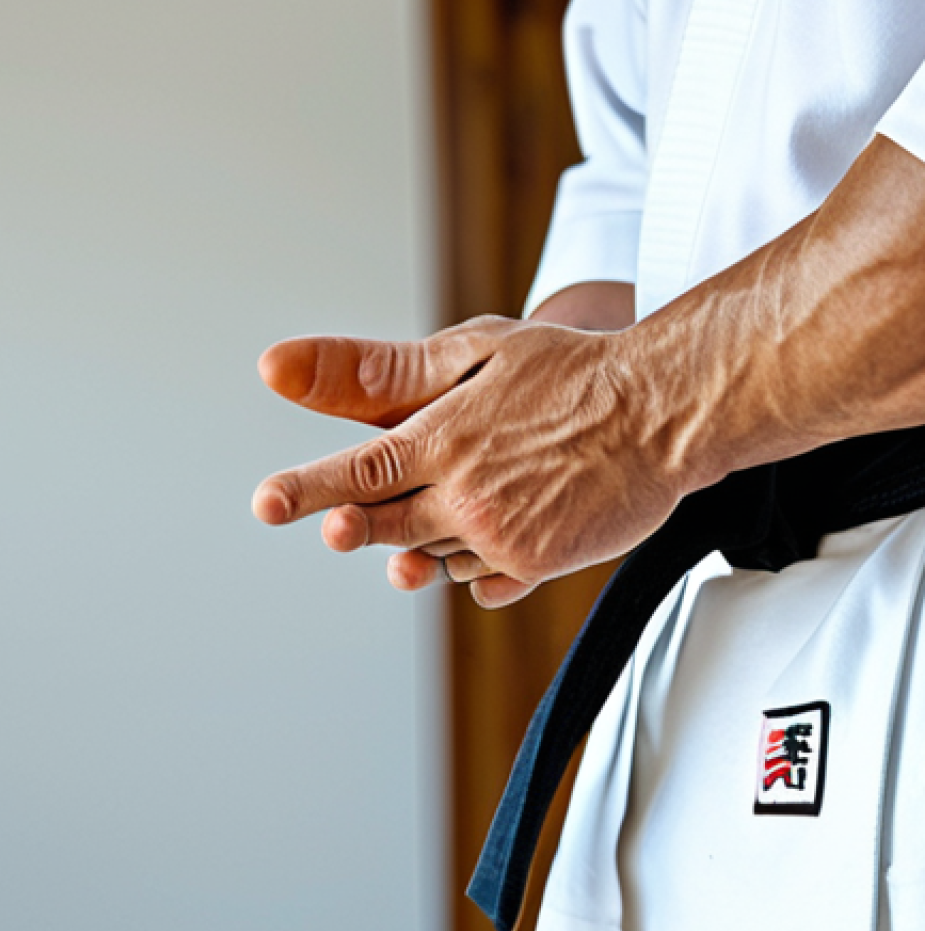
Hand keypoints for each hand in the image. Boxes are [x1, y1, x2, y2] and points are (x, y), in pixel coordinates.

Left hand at [252, 315, 684, 607]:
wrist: (663, 412)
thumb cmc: (572, 372)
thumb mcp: (476, 349)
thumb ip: (386, 371)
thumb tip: (289, 367)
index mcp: (444, 439)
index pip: (359, 470)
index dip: (307, 489)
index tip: (267, 504)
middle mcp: (465, 495)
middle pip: (384, 524)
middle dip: (352, 526)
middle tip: (330, 525)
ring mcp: (501, 537)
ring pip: (432, 554)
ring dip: (423, 540)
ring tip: (443, 512)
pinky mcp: (536, 564)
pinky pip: (480, 582)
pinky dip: (473, 565)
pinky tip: (488, 535)